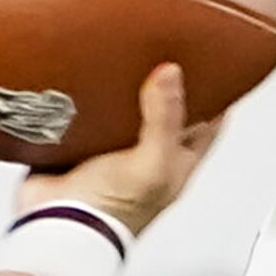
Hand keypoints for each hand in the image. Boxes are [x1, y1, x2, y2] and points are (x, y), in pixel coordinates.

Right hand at [15, 64, 221, 237]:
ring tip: (125, 52)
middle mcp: (146, 154)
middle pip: (166, 111)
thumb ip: (165, 118)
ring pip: (124, 111)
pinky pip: (83, 116)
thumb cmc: (113, 212)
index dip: (217, 95)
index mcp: (176, 160)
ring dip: (123, 88)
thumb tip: (172, 74)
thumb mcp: (153, 161)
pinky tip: (84, 77)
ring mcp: (110, 151)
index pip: (208, 122)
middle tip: (167, 49)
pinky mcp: (75, 147)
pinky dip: (85, 99)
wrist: (57, 227)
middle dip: (167, 84)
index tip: (218, 64)